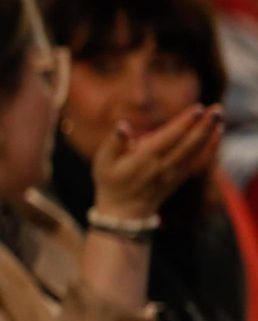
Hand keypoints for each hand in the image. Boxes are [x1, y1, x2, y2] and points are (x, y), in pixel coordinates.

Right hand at [91, 103, 222, 218]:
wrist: (124, 211)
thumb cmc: (111, 181)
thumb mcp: (103, 162)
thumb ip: (113, 143)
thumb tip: (122, 125)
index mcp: (142, 161)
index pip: (166, 139)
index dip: (183, 124)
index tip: (198, 109)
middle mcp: (161, 167)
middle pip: (187, 145)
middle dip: (203, 127)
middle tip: (217, 109)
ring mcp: (173, 174)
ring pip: (195, 152)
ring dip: (209, 133)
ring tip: (219, 114)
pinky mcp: (180, 177)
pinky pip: (199, 162)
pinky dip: (210, 147)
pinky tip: (218, 132)